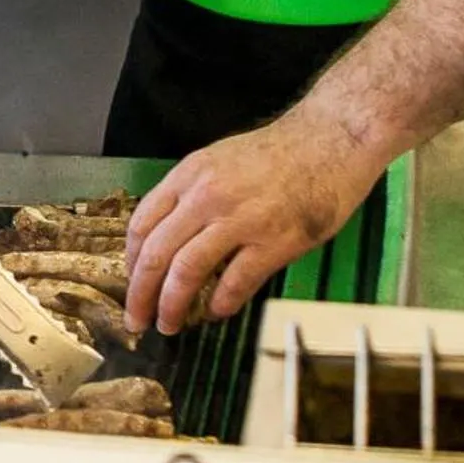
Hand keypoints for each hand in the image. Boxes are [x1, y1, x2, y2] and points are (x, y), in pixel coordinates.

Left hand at [123, 112, 386, 335]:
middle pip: (156, 254)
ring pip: (187, 271)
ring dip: (172, 305)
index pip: (141, 225)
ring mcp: (241, 219)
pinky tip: (216, 313)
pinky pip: (236, 282)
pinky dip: (220, 304)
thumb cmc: (279, 151)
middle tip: (137, 319)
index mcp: (189, 175)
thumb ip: (190, 195)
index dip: (130, 263)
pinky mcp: (275, 241)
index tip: (132, 284)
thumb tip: (167, 237)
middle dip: (140, 294)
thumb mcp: (218, 160)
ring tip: (170, 324)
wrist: (333, 138)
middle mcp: (207, 196)